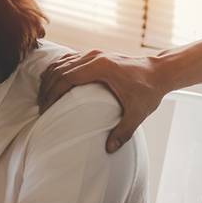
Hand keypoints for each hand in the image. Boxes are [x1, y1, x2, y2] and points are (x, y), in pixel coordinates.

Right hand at [38, 50, 166, 151]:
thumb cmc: (149, 91)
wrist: (160, 71)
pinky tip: (53, 82)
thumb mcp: (138, 113)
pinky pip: (69, 60)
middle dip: (47, 88)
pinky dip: (58, 70)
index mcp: (101, 67)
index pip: (67, 78)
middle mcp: (94, 57)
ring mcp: (94, 54)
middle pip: (60, 70)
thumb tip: (109, 148)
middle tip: (41, 106)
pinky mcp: (95, 55)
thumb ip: (124, 131)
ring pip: (62, 63)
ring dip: (50, 78)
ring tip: (44, 96)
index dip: (52, 93)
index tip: (46, 108)